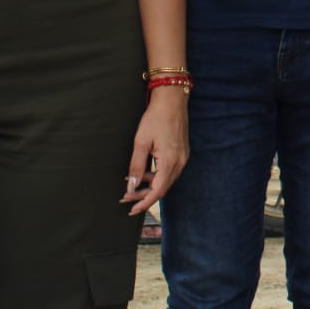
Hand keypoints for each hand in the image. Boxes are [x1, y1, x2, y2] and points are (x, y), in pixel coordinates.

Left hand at [122, 88, 188, 214]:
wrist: (172, 100)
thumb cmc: (156, 118)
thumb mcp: (141, 142)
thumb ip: (137, 167)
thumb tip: (132, 187)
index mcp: (170, 161)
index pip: (158, 191)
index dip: (144, 202)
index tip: (132, 210)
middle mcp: (180, 162)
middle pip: (162, 188)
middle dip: (144, 195)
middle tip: (126, 198)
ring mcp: (183, 157)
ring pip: (166, 180)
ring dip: (150, 185)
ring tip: (132, 184)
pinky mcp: (181, 152)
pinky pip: (169, 171)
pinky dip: (156, 176)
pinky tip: (145, 172)